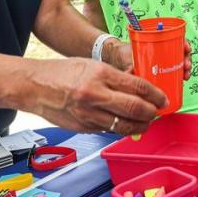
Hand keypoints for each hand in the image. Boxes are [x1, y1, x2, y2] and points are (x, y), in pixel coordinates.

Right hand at [30, 58, 166, 135]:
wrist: (34, 86)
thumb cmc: (63, 72)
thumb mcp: (92, 66)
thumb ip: (115, 77)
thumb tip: (138, 89)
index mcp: (100, 74)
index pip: (138, 86)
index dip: (155, 95)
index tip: (163, 99)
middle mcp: (95, 95)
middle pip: (135, 108)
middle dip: (152, 113)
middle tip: (157, 112)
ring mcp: (89, 114)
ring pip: (124, 125)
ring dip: (140, 126)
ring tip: (146, 122)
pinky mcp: (84, 127)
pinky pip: (109, 130)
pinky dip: (121, 128)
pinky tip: (126, 125)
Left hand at [108, 38, 191, 80]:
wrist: (118, 58)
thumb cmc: (124, 54)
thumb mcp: (127, 57)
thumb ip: (129, 66)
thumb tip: (131, 73)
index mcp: (157, 42)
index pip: (175, 39)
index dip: (184, 44)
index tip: (186, 49)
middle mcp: (162, 49)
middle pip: (180, 51)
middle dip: (187, 58)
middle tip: (187, 66)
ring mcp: (163, 59)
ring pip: (179, 61)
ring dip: (186, 68)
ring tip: (186, 75)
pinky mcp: (162, 70)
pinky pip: (175, 71)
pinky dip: (180, 75)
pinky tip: (183, 80)